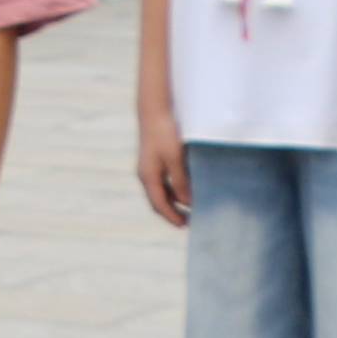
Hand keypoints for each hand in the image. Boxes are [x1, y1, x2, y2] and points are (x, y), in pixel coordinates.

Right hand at [135, 107, 189, 228]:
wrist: (154, 111)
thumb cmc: (164, 134)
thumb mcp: (175, 159)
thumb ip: (181, 182)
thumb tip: (188, 202)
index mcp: (148, 177)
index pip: (159, 205)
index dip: (172, 217)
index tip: (186, 226)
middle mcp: (145, 174)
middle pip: (158, 201)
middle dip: (172, 213)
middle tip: (189, 221)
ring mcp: (149, 167)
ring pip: (161, 192)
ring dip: (174, 202)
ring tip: (191, 207)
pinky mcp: (154, 160)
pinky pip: (163, 182)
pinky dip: (174, 190)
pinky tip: (186, 189)